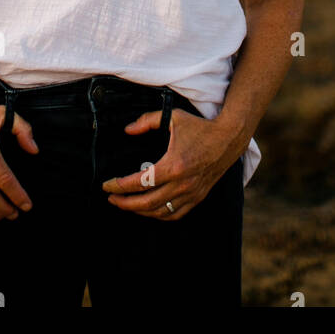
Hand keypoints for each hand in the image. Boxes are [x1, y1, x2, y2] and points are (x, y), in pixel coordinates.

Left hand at [102, 108, 234, 220]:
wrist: (228, 138)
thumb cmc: (199, 127)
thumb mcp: (172, 117)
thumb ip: (147, 121)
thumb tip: (127, 130)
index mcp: (173, 165)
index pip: (139, 182)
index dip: (119, 185)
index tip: (106, 184)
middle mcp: (181, 184)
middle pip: (146, 203)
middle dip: (124, 203)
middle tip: (111, 198)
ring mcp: (191, 193)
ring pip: (160, 212)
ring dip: (139, 211)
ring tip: (126, 204)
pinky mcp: (198, 197)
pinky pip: (175, 215)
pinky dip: (159, 216)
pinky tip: (149, 210)